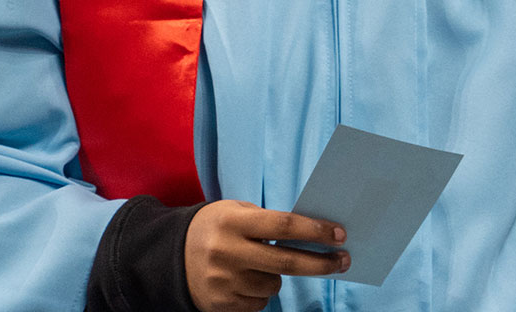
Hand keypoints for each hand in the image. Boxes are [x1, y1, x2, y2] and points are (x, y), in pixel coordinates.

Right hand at [184, 200, 349, 311]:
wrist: (172, 256)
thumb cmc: (215, 228)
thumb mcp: (235, 212)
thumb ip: (268, 222)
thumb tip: (314, 234)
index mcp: (232, 222)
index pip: (283, 226)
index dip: (315, 231)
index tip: (340, 234)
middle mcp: (227, 252)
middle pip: (287, 262)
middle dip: (321, 263)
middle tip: (343, 260)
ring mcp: (224, 282)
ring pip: (274, 285)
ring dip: (277, 276)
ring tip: (257, 265)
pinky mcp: (222, 305)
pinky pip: (260, 303)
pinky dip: (260, 292)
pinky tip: (244, 280)